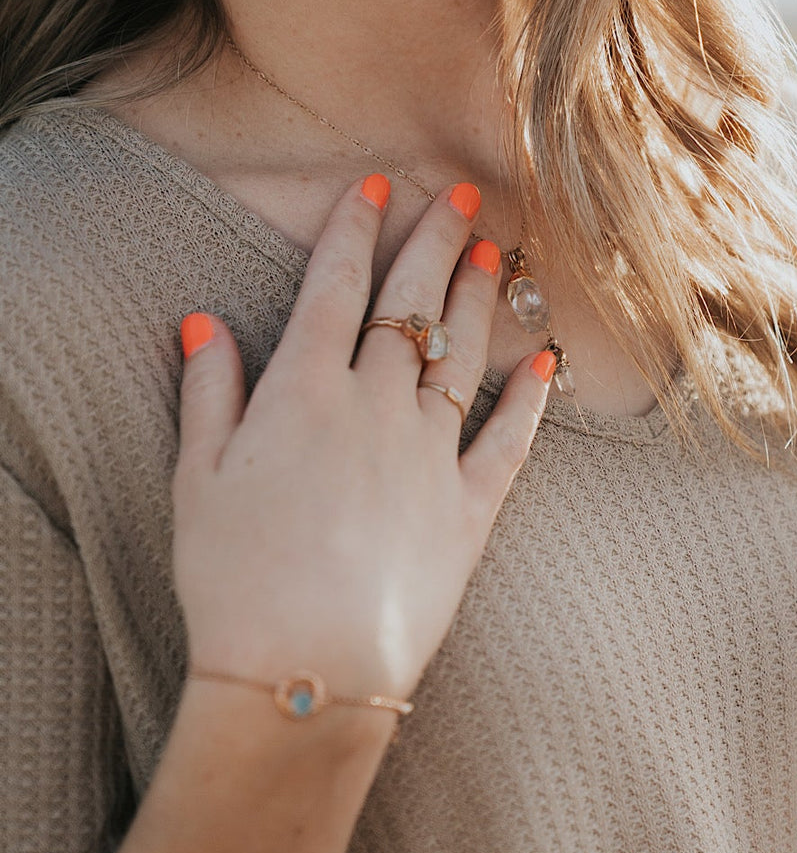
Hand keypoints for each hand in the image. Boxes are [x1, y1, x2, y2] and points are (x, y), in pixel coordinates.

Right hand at [171, 176, 554, 706]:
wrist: (304, 668)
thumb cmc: (234, 577)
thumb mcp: (198, 477)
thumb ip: (209, 391)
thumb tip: (203, 322)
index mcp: (304, 391)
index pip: (334, 285)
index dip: (357, 227)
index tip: (377, 183)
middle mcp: (375, 405)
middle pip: (410, 304)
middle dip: (434, 240)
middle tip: (460, 194)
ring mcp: (431, 453)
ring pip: (461, 354)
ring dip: (479, 297)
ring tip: (495, 250)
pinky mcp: (471, 507)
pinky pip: (510, 437)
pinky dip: (530, 395)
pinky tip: (543, 357)